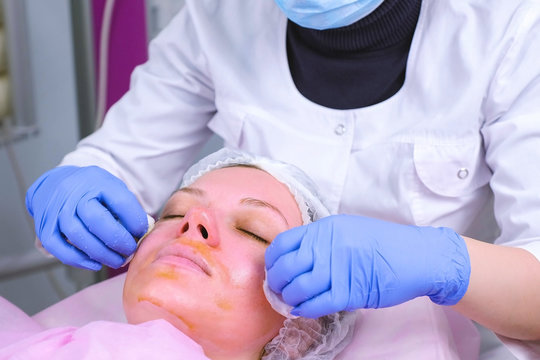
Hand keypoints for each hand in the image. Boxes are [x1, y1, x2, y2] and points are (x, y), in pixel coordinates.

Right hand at [25, 166, 147, 269]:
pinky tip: (94, 264)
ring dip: (101, 253)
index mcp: (97, 181)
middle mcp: (74, 193)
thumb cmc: (92, 191)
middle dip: (118, 241)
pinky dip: (77, 259)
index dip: (135, 220)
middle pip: (96, 220)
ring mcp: (56, 210)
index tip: (142, 232)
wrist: (56, 184)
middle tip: (130, 251)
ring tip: (118, 260)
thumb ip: (128, 207)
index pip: (120, 201)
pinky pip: (58, 247)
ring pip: (77, 235)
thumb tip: (144, 231)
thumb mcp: (112, 188)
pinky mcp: (45, 227)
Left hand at [265, 215, 470, 317]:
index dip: (273, 259)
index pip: (283, 243)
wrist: (418, 256)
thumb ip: (323, 240)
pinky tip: (301, 310)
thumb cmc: (385, 243)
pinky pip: (317, 304)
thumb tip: (296, 259)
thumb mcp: (349, 229)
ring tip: (289, 301)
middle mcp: (328, 246)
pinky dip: (304, 309)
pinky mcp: (350, 292)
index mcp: (326, 228)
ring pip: (298, 288)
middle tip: (278, 289)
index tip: (273, 269)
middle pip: (285, 267)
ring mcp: (338, 269)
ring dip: (289, 298)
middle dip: (276, 282)